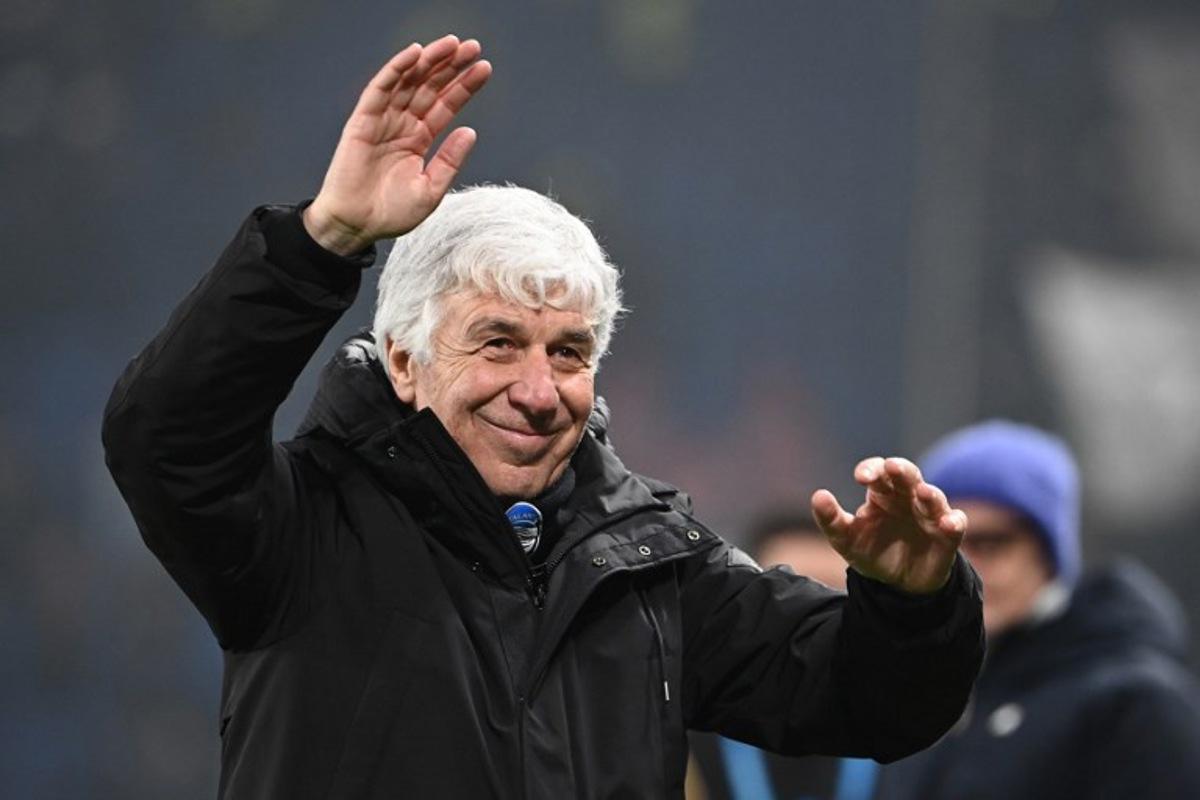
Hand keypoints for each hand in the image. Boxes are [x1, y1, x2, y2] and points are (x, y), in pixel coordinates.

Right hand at [304, 35, 491, 254]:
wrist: (356, 226)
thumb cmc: (391, 213)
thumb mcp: (431, 189)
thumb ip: (449, 160)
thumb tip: (470, 131)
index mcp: (419, 139)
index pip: (445, 105)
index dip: (464, 86)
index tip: (484, 68)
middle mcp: (402, 125)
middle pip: (429, 87)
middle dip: (450, 66)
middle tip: (472, 47)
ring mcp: (382, 121)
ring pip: (408, 82)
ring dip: (429, 61)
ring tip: (452, 44)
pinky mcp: (362, 121)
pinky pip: (380, 90)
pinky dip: (396, 69)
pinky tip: (415, 53)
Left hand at [811, 457, 966, 594]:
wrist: (896, 585)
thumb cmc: (871, 551)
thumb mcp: (845, 539)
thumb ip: (831, 519)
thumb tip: (818, 496)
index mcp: (881, 495)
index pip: (878, 473)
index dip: (871, 470)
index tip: (861, 477)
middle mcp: (907, 499)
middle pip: (908, 476)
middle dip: (901, 470)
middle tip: (892, 468)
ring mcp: (929, 515)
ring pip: (934, 497)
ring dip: (930, 494)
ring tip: (924, 493)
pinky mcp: (946, 536)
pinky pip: (955, 524)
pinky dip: (954, 522)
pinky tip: (949, 523)